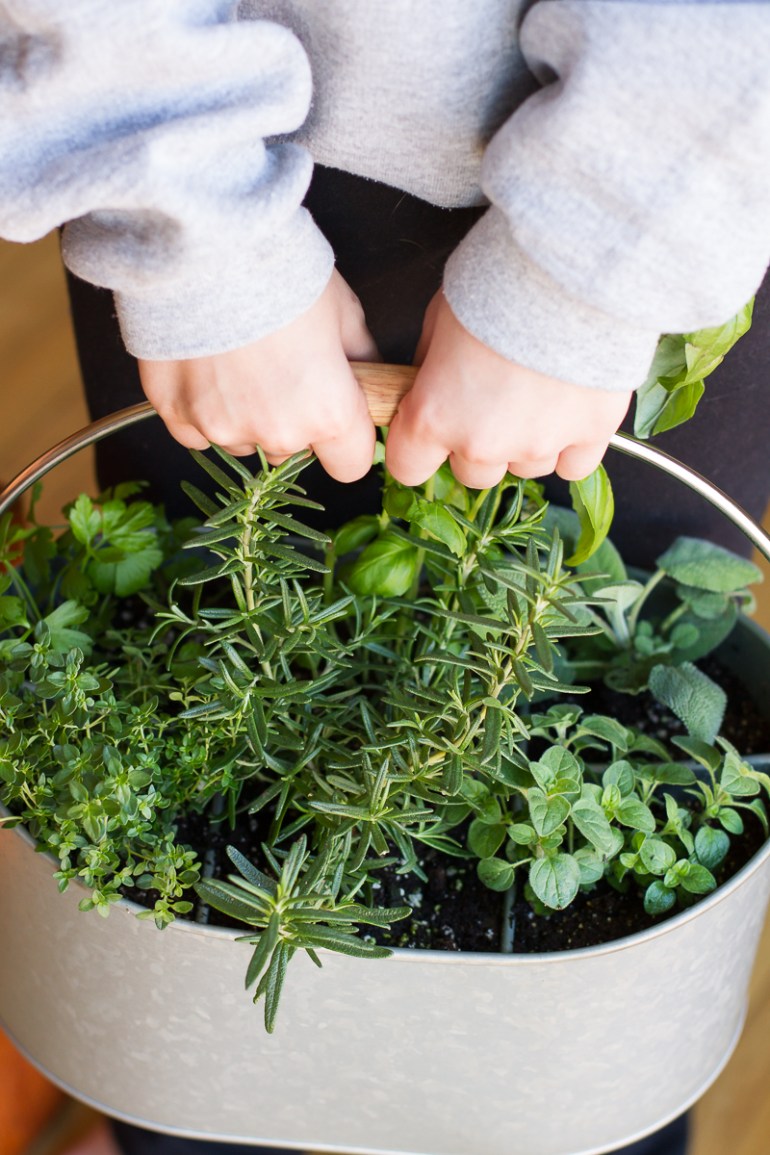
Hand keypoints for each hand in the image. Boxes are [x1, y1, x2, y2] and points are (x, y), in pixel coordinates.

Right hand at [138, 271, 378, 482]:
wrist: (203, 243)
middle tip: (280, 367)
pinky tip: (205, 368)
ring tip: (238, 360)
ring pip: (244, 441)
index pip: (351, 465)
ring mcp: (221, 427)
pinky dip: (203, 409)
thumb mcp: (343, 310)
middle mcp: (276, 432)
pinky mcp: (175, 414)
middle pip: (293, 450)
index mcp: (328, 413)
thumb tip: (369, 377)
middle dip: (293, 420)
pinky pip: (195, 432)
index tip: (339, 415)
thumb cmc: (281, 271)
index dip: (348, 440)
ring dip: (246, 415)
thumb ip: (361, 359)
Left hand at [385, 292, 631, 488]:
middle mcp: (483, 444)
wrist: (569, 266)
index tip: (428, 430)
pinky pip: (574, 465)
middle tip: (492, 400)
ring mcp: (539, 445)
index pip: (408, 467)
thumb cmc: (497, 282)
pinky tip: (570, 410)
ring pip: (525, 468)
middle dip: (477, 444)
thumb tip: (431, 384)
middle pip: (473, 474)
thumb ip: (430, 366)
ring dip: (526, 442)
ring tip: (539, 392)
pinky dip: (571, 445)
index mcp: (433, 417)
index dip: (416, 448)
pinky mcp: (590, 435)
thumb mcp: (438, 317)